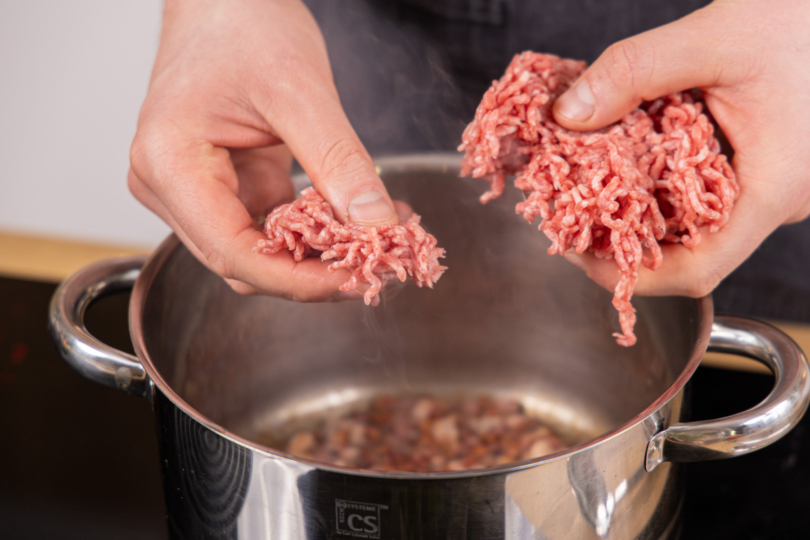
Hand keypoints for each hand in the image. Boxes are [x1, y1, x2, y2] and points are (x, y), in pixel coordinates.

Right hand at [128, 0, 397, 300]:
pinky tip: (353, 223)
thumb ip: (339, 163)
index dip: (301, 280)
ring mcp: (193, 190)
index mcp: (169, 163)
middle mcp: (169, 186)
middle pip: (244, 263)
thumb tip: (375, 222)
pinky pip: (267, 230)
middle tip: (376, 268)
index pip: (234, 253)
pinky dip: (312, 235)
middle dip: (314, 274)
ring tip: (374, 245)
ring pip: (257, 254)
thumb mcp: (300, 91)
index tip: (359, 280)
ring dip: (316, 258)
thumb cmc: (242, 23)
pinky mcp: (222, 187)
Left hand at [552, 0, 809, 296]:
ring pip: (697, 228)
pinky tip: (630, 166)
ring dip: (641, 215)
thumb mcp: (709, 39)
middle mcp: (779, 200)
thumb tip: (568, 115)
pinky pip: (707, 199)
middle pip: (691, 254)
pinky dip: (662, 190)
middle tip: (572, 217)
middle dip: (625, 243)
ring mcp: (774, 189)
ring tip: (591, 193)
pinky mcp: (765, 172)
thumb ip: (633, 73)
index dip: (632, 274)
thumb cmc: (795, 19)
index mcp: (776, 187)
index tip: (579, 252)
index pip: (698, 269)